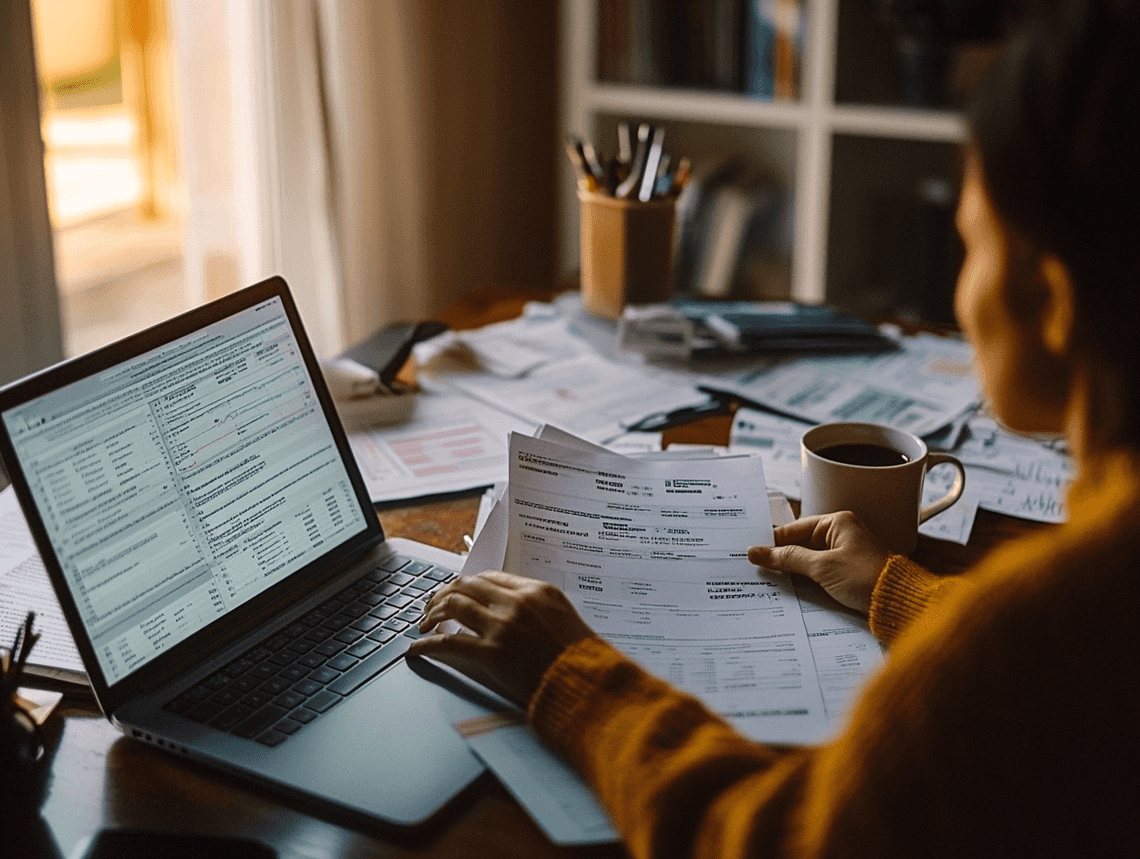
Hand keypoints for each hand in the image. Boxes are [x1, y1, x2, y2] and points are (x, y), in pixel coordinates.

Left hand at [407, 571, 596, 707]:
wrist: (587, 685)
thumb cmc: (580, 658)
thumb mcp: (563, 618)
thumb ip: (536, 608)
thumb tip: (507, 610)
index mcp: (536, 590)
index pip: (490, 578)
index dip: (468, 586)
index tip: (459, 594)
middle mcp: (517, 602)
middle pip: (467, 586)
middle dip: (444, 593)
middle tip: (433, 605)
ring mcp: (502, 627)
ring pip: (454, 605)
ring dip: (433, 612)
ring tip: (425, 623)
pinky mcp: (491, 653)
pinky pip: (448, 642)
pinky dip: (427, 643)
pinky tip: (416, 648)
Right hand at [747, 511, 889, 614]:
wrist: (898, 604)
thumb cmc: (867, 578)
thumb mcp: (822, 567)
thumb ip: (788, 558)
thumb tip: (758, 552)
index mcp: (838, 523)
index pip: (795, 529)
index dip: (773, 541)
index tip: (752, 552)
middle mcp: (841, 535)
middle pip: (800, 544)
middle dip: (781, 557)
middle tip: (755, 566)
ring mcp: (844, 554)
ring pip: (808, 560)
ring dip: (792, 570)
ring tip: (768, 578)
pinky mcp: (846, 573)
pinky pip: (818, 572)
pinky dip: (805, 579)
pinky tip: (790, 588)